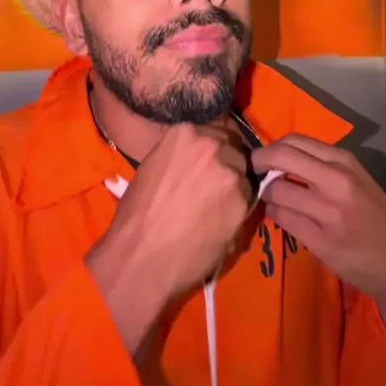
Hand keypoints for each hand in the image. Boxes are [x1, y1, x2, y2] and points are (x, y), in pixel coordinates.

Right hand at [87, 120, 252, 353]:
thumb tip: (197, 159)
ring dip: (235, 188)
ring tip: (216, 209)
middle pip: (235, 149)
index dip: (217, 147)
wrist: (141, 256)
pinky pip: (248, 201)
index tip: (212, 161)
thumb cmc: (136, 215)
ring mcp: (230, 173)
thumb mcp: (154, 168)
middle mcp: (213, 146)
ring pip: (244, 175)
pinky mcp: (243, 202)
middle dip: (228, 164)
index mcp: (187, 133)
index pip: (217, 129)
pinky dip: (238, 211)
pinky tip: (220, 224)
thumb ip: (182, 156)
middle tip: (214, 187)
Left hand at [250, 134, 385, 302]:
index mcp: (344, 161)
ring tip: (274, 201)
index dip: (270, 148)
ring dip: (267, 195)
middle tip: (254, 173)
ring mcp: (329, 211)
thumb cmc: (373, 216)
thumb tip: (277, 158)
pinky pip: (282, 219)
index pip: (294, 141)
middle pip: (280, 157)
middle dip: (259, 163)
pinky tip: (282, 217)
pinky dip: (275, 215)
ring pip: (276, 191)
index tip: (263, 158)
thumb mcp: (355, 180)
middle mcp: (336, 180)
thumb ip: (321, 166)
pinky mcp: (321, 240)